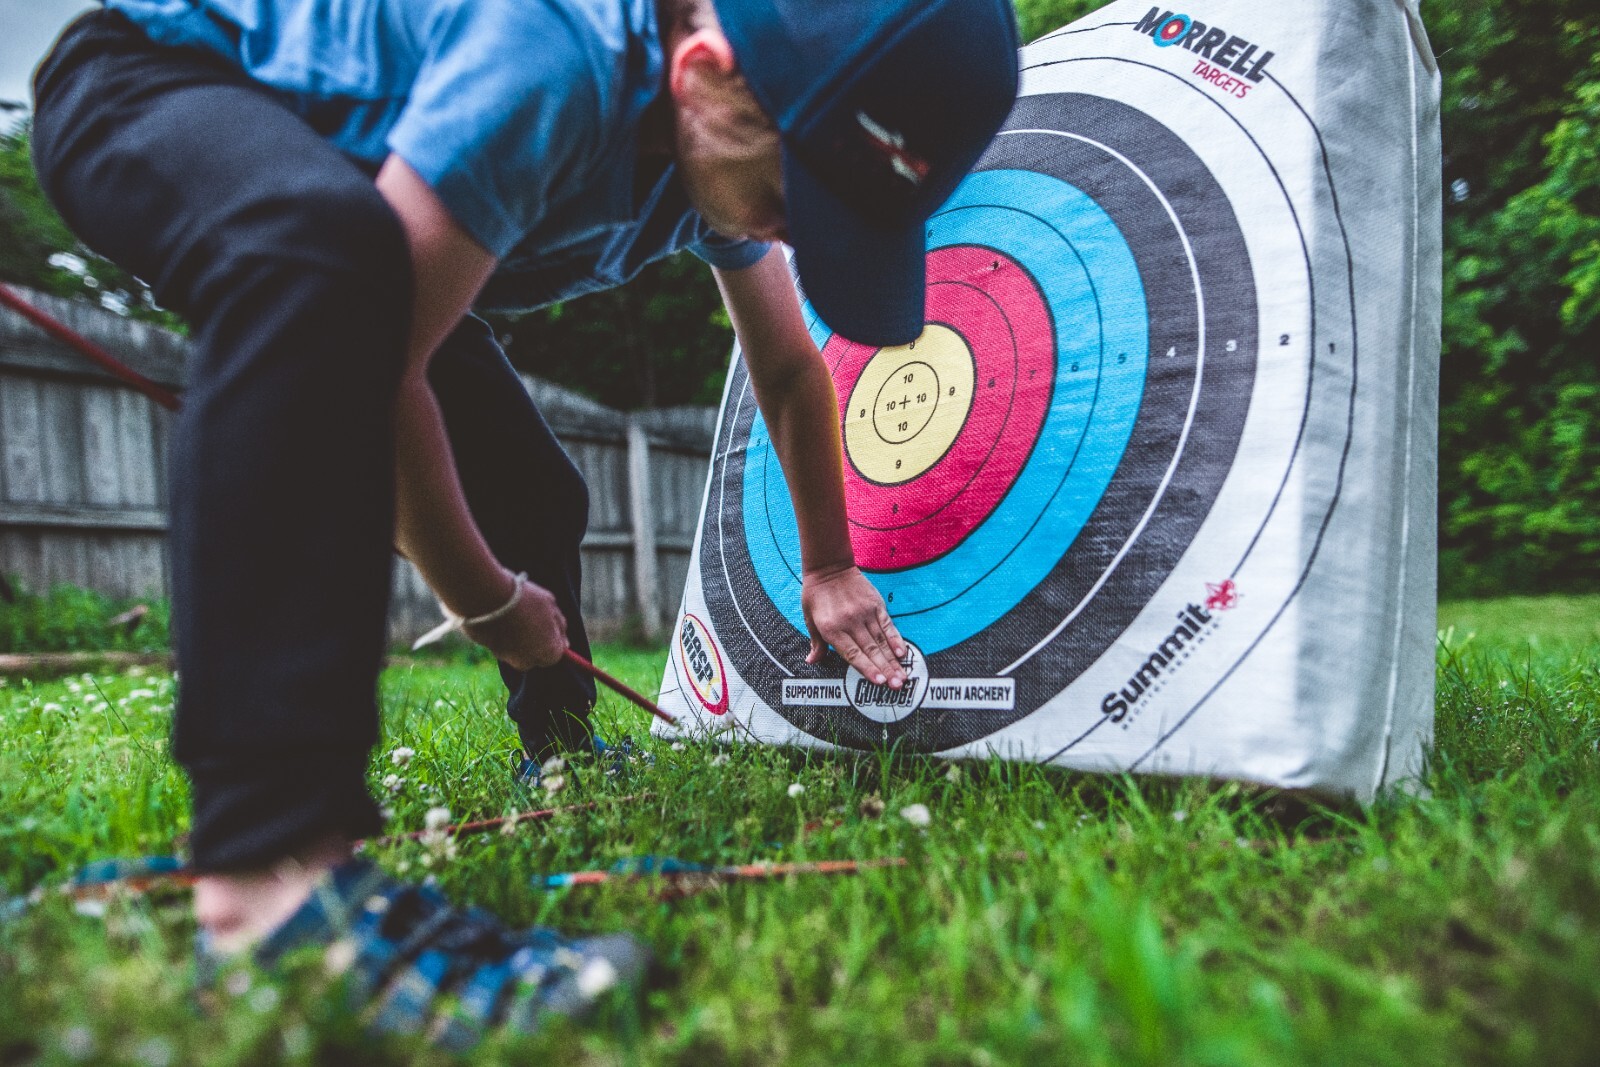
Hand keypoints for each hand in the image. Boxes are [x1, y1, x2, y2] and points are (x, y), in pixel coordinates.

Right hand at [462, 576, 568, 669]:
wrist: (488, 596)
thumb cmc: (524, 600)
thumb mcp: (551, 605)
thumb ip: (559, 626)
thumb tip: (565, 643)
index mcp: (550, 653)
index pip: (557, 652)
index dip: (553, 636)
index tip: (547, 622)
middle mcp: (529, 662)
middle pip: (536, 654)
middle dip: (535, 640)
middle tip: (530, 616)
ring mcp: (507, 658)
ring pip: (517, 650)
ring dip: (517, 637)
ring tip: (513, 613)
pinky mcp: (490, 651)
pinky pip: (500, 644)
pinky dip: (501, 633)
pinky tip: (499, 616)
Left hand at [801, 564, 907, 687]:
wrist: (829, 567)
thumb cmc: (816, 595)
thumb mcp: (809, 619)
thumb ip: (816, 643)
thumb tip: (812, 661)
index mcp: (832, 628)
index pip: (852, 653)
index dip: (867, 668)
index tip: (879, 682)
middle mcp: (850, 622)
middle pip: (871, 650)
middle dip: (885, 670)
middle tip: (897, 686)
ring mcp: (864, 612)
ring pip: (881, 641)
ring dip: (892, 660)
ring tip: (902, 676)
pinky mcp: (875, 604)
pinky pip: (887, 625)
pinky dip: (895, 639)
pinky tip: (902, 652)